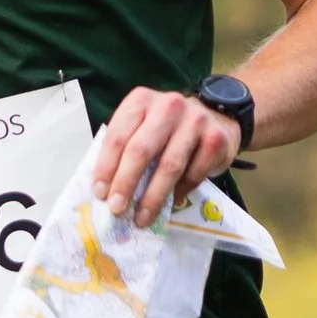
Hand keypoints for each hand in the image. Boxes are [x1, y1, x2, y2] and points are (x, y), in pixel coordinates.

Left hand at [89, 88, 238, 229]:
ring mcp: (195, 120)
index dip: (106, 167)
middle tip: (117, 208)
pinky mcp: (216, 139)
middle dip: (126, 183)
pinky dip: (180, 192)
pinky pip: (194, 174)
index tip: (100, 193)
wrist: (217, 117)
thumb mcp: (143, 126)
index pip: (117, 136)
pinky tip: (171, 203)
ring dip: (152, 197)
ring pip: (169, 166)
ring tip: (141, 217)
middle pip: (141, 150)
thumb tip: (106, 190)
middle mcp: (168, 105)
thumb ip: (125, 149)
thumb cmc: (169, 129)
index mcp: (141, 100)